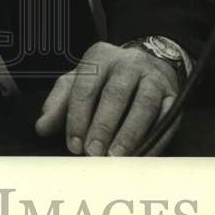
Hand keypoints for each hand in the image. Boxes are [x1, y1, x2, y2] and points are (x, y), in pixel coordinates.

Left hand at [34, 41, 181, 155]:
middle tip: (94, 153)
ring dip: (130, 133)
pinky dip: (155, 139)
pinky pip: (166, 117)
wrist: (148, 62)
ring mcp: (154, 77)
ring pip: (144, 104)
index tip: (74, 145)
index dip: (78, 117)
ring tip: (117, 157)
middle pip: (116, 94)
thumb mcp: (79, 81)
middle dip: (103, 126)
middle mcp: (128, 63)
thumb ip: (59, 103)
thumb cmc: (106, 77)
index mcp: (100, 57)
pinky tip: (142, 155)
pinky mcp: (173, 94)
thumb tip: (42, 127)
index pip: (86, 86)